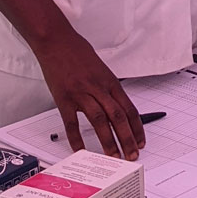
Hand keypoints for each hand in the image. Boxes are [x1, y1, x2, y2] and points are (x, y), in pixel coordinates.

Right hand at [33, 30, 144, 160]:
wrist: (56, 41)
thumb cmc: (77, 52)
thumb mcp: (100, 69)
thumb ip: (107, 89)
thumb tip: (115, 108)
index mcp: (110, 82)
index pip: (129, 109)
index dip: (137, 128)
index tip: (140, 143)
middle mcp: (99, 88)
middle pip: (118, 117)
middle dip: (127, 139)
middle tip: (131, 156)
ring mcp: (81, 93)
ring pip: (99, 120)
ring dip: (108, 141)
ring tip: (112, 156)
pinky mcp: (64, 98)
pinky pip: (71, 122)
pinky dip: (76, 138)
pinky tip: (80, 150)